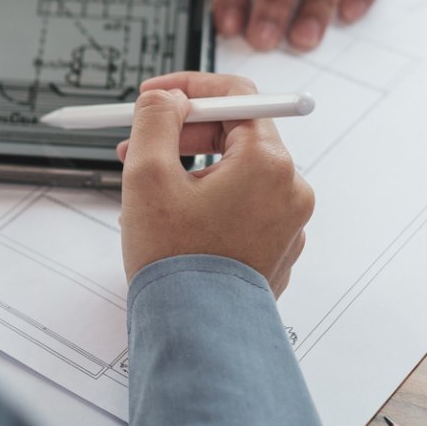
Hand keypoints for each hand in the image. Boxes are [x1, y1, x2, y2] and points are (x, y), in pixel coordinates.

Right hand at [116, 72, 313, 296]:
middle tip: (137, 146)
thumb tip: (168, 96)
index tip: (154, 94)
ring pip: (235, 172)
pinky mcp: (276, 249)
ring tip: (149, 197)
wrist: (197, 337)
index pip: (236, 96)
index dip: (189, 88)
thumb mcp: (146, 174)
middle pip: (235, 134)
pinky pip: (242, 206)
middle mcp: (290, 190)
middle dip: (182, 134)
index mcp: (268, 164)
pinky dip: (208, 202)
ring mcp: (288, 223)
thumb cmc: (174, 263)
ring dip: (190, 171)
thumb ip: (155, 118)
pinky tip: (173, 224)